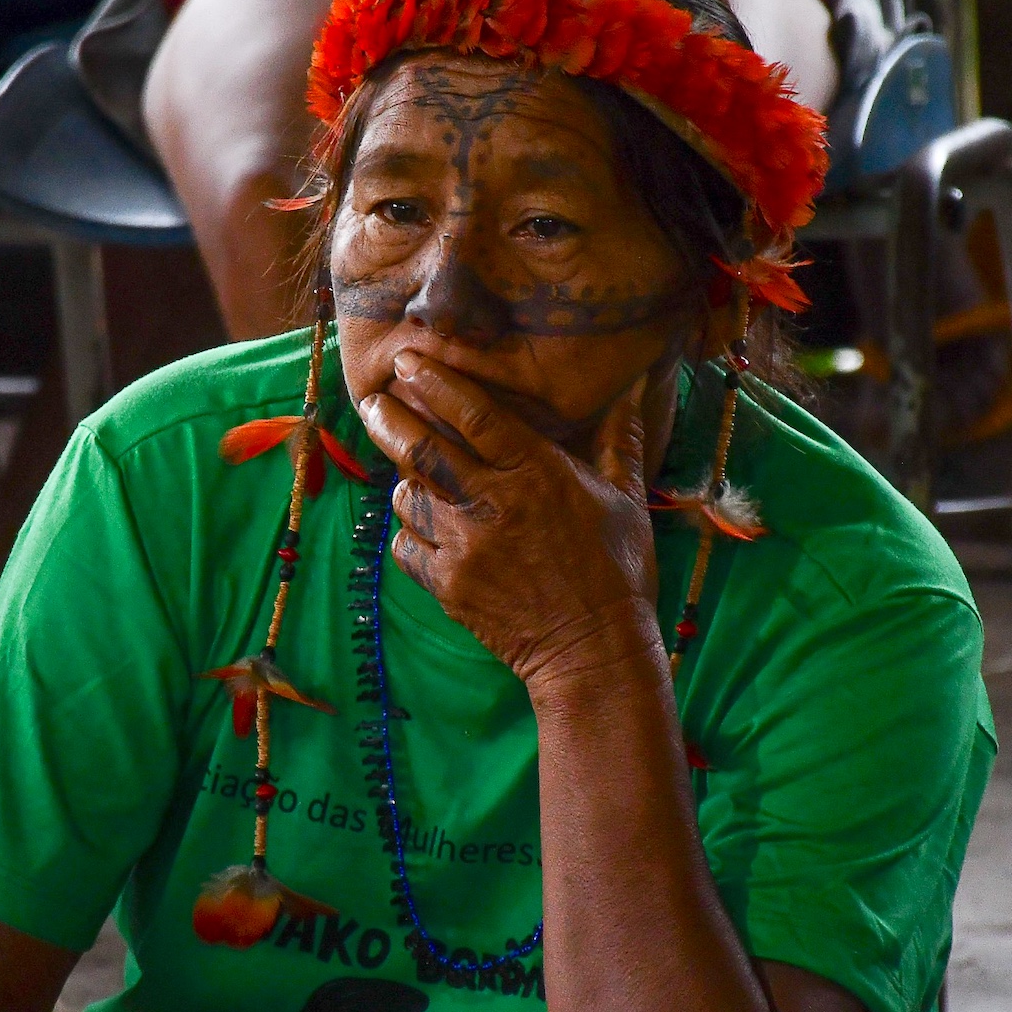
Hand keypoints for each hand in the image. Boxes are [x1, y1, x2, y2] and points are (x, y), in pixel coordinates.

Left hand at [356, 353, 666, 697]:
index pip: (473, 414)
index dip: (435, 382)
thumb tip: (637, 383)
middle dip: (390, 418)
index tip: (407, 360)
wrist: (594, 651)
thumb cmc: (618, 572)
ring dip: (406, 479)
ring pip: (408, 496)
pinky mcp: (447, 587)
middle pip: (422, 448)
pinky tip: (423, 526)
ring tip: (411, 472)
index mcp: (535, 474)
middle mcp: (492, 504)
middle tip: (373, 400)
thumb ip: (620, 438)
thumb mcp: (627, 499)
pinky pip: (407, 547)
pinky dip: (409, 532)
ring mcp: (464, 547)